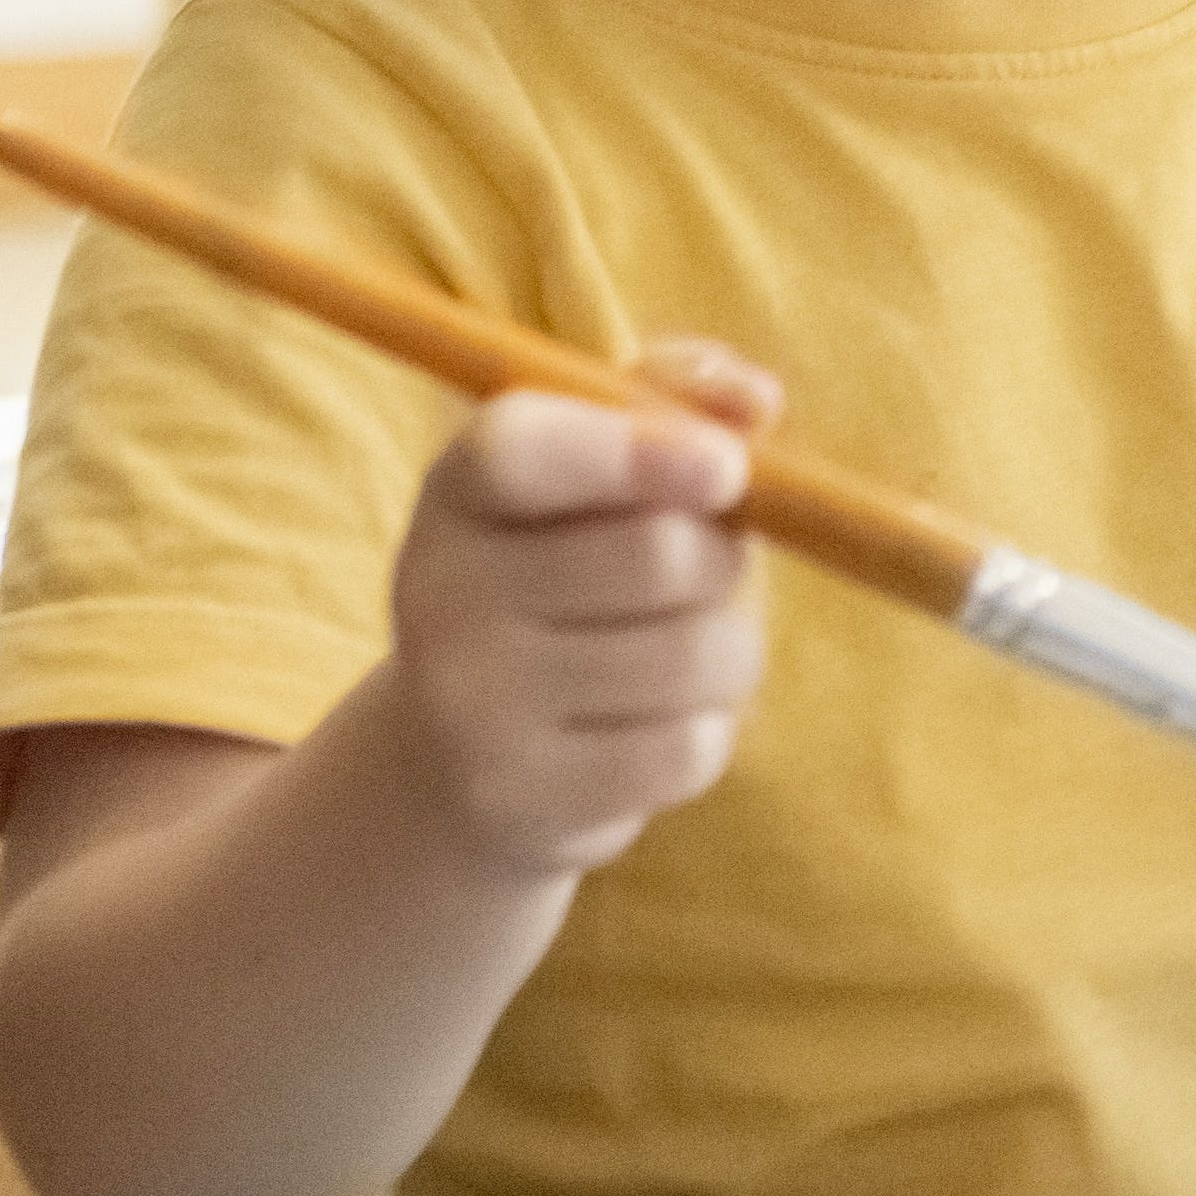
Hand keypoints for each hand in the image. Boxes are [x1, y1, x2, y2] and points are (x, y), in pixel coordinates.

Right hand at [384, 345, 779, 877]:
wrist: (462, 749)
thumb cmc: (571, 568)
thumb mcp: (604, 466)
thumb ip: (676, 397)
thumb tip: (755, 399)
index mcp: (460, 489)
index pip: (522, 451)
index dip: (639, 450)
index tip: (726, 466)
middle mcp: (440, 594)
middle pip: (658, 556)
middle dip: (721, 558)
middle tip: (701, 569)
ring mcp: (470, 706)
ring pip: (694, 655)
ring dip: (729, 648)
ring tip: (680, 647)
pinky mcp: (520, 798)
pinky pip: (689, 749)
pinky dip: (706, 728)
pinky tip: (653, 720)